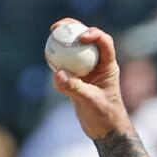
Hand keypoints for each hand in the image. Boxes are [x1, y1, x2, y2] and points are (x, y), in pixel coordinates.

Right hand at [49, 19, 130, 139]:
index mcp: (108, 67)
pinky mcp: (77, 76)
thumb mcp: (90, 102)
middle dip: (74, 27)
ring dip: (64, 38)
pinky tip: (48, 52)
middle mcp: (99, 64)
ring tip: (52, 31)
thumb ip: (74, 88)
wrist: (104, 130)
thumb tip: (57, 74)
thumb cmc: (105, 116)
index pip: (105, 43)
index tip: (80, 37)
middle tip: (57, 26)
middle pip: (88, 38)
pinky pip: (65, 61)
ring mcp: (87, 69)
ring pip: (75, 48)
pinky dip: (57, 55)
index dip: (94, 34)